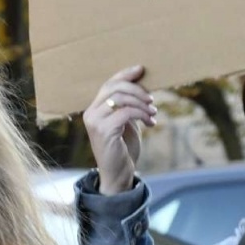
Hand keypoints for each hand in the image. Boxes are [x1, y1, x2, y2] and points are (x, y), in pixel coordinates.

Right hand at [83, 65, 157, 194]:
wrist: (119, 175)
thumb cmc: (123, 149)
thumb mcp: (127, 123)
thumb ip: (128, 106)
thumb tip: (141, 86)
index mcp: (94, 109)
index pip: (108, 83)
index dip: (125, 74)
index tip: (141, 69)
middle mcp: (91, 113)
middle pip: (114, 87)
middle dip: (137, 90)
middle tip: (152, 100)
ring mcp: (95, 122)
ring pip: (120, 98)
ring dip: (142, 103)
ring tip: (153, 113)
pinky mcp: (104, 131)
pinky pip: (126, 112)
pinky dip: (142, 114)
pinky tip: (150, 122)